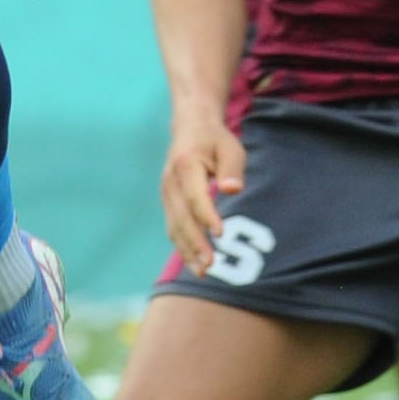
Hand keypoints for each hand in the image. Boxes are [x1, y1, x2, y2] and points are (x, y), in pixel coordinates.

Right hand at [159, 112, 245, 275]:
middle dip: (195, 242)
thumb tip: (232, 190)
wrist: (189, 128)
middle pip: (181, 217)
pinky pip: (173, 227)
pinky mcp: (168, 202)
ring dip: (187, 250)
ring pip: (174, 226)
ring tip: (203, 271)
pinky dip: (183, 245)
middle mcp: (170, 181)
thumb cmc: (215, 140)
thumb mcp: (230, 147)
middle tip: (210, 265)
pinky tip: (195, 262)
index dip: (206, 215)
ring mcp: (166, 193)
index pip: (194, 195)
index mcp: (185, 165)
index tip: (221, 234)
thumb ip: (231, 169)